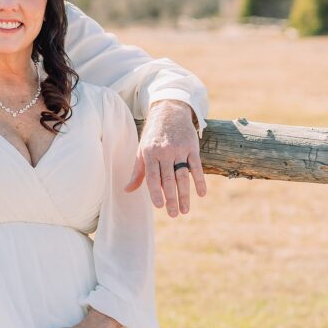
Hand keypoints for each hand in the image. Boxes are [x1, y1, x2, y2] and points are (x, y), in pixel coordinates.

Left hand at [124, 100, 206, 216]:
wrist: (169, 112)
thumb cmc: (153, 136)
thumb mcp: (141, 151)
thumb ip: (137, 172)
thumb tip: (127, 190)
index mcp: (149, 154)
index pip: (152, 176)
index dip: (155, 192)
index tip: (159, 206)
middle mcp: (164, 152)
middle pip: (168, 179)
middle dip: (171, 198)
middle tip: (173, 214)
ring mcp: (179, 149)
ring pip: (182, 175)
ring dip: (185, 194)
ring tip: (185, 210)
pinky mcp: (192, 147)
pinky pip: (197, 166)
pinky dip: (200, 180)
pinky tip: (201, 194)